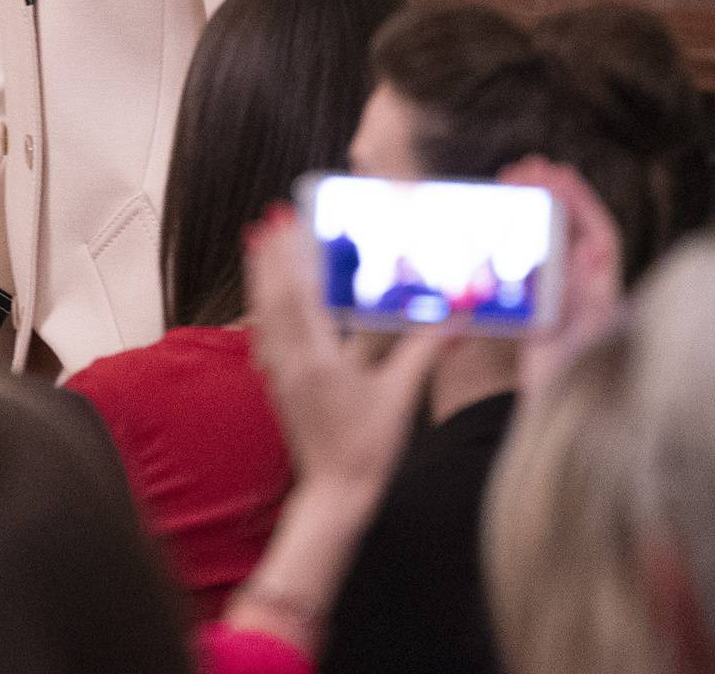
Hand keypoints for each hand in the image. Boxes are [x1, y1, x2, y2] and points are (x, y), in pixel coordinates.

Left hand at [225, 206, 447, 655]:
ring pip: (265, 315)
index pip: (300, 296)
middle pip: (274, 298)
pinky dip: (265, 307)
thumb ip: (424, 352)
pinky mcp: (279, 385)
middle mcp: (292, 361)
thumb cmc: (369, 449)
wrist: (335, 495)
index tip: (284, 223)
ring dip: (262, 277)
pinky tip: (266, 298)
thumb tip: (456, 317)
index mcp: (318, 359)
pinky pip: (266, 336)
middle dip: (269, 258)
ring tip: (258, 244)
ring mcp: (281, 374)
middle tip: (266, 220)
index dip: (291, 257)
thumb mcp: (400, 397)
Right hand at [500, 157, 624, 406]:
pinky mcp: (539, 312)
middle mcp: (587, 292)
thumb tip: (589, 248)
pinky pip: (531, 264)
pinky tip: (498, 225)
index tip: (553, 173)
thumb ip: (587, 297)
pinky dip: (517, 239)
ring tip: (509, 182)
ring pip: (551, 244)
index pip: (599, 234)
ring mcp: (563, 301)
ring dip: (533, 211)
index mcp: (604, 294)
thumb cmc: (575, 388)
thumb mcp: (585, 340)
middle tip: (522, 168)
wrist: (557, 426)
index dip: (578, 200)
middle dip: (552, 195)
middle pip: (574, 231)